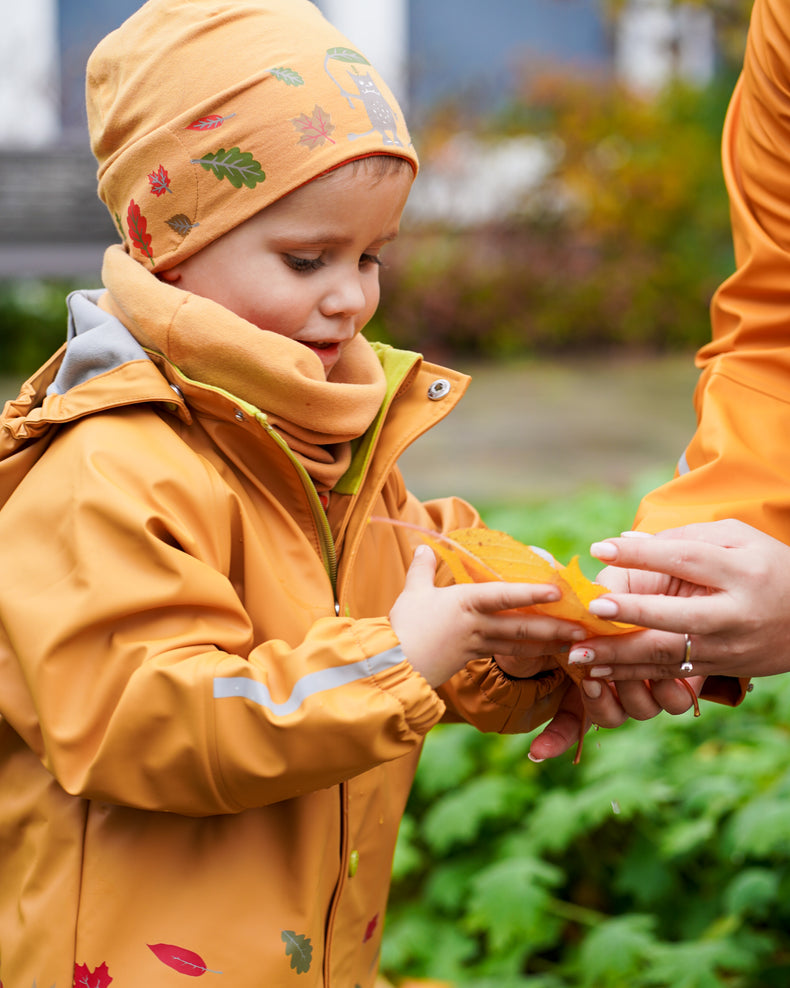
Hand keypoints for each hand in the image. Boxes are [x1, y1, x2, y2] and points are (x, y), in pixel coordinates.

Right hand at [390, 545, 585, 687]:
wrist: (393, 666)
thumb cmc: (403, 626)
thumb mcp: (412, 592)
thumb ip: (423, 568)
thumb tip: (425, 546)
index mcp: (465, 603)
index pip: (503, 596)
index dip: (530, 593)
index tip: (556, 592)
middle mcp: (477, 624)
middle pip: (522, 627)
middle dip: (554, 628)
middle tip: (583, 629)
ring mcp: (478, 644)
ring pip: (520, 644)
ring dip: (549, 643)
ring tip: (576, 642)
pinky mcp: (474, 658)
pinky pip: (508, 654)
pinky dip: (530, 654)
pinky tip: (547, 653)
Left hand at [568, 520, 789, 681]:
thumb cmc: (767, 566)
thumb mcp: (739, 538)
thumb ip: (686, 537)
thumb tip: (629, 540)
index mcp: (741, 572)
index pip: (685, 559)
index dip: (641, 554)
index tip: (601, 547)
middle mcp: (735, 613)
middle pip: (676, 616)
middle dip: (631, 614)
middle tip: (592, 608)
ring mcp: (728, 647)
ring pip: (667, 655)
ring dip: (619, 658)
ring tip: (578, 654)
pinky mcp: (720, 669)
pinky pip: (670, 676)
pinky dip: (631, 676)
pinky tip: (597, 673)